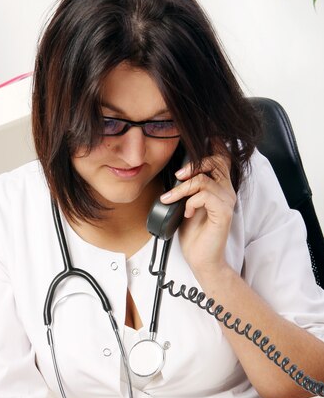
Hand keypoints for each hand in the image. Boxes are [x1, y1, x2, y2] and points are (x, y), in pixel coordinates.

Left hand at [160, 150, 235, 279]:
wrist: (201, 259)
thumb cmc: (194, 234)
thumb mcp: (186, 204)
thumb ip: (187, 187)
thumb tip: (176, 172)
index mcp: (219, 186)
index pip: (221, 156)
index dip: (212, 143)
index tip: (196, 138)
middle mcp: (227, 191)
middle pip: (215, 161)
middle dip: (192, 165)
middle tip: (176, 177)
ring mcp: (227, 201)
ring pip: (204, 180)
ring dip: (182, 188)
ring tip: (170, 199)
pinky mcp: (223, 212)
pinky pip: (204, 195)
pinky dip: (190, 202)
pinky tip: (186, 213)